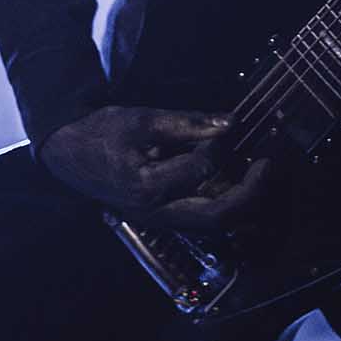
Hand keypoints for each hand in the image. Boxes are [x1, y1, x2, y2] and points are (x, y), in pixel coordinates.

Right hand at [39, 104, 269, 232]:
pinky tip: (239, 176)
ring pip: (214, 221)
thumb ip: (187, 123)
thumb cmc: (103, 134)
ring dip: (243, 199)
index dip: (222, 146)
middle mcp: (159, 213)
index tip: (235, 124)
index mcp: (148, 189)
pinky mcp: (166, 215)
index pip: (201, 170)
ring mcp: (163, 219)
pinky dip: (227, 198)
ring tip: (261, 170)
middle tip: (270, 162)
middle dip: (251, 192)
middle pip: (217, 216)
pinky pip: (204, 214)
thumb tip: (230, 123)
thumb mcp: (142, 119)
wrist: (70, 155)